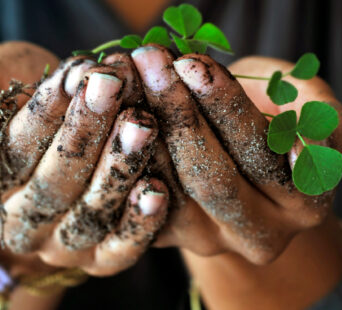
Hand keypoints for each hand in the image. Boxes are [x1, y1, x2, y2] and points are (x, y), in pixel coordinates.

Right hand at [1, 43, 167, 276]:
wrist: (88, 157)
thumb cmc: (57, 116)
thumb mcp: (20, 97)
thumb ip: (14, 96)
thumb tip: (37, 82)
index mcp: (1, 183)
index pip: (17, 149)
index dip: (47, 109)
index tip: (78, 72)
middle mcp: (25, 222)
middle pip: (54, 181)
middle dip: (85, 130)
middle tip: (114, 87)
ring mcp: (64, 246)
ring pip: (90, 212)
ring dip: (117, 167)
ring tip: (142, 124)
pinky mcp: (103, 261)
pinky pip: (120, 248)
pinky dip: (139, 220)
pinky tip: (158, 189)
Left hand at [131, 45, 341, 263]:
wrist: (247, 158)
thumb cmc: (280, 118)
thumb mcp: (310, 107)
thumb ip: (325, 118)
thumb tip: (307, 142)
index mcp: (307, 201)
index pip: (267, 155)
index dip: (229, 110)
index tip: (195, 66)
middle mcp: (265, 234)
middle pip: (216, 181)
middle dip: (180, 117)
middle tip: (152, 64)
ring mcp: (218, 243)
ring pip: (176, 195)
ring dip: (146, 135)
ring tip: (128, 82)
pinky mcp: (180, 241)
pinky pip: (148, 206)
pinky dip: (132, 161)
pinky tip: (118, 119)